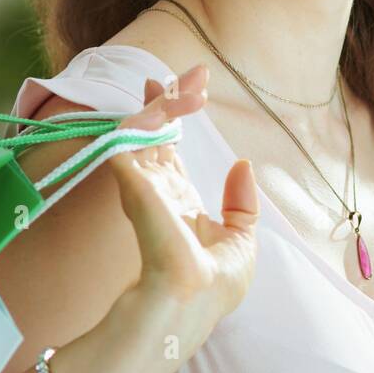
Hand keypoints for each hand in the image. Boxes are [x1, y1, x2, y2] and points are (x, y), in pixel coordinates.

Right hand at [105, 63, 258, 329]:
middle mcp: (153, 187)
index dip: (173, 115)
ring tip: (193, 81)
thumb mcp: (240, 240)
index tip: (190, 87)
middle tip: (193, 71)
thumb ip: (241, 202)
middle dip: (169, 96)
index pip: (166, 147)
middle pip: (152, 129)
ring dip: (168, 99)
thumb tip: (242, 163)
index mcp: (174, 200)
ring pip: (142, 125)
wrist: (192, 301)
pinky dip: (152, 113)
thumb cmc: (212, 286)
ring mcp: (140, 183)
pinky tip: (172, 100)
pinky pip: (131, 134)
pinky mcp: (132, 181)